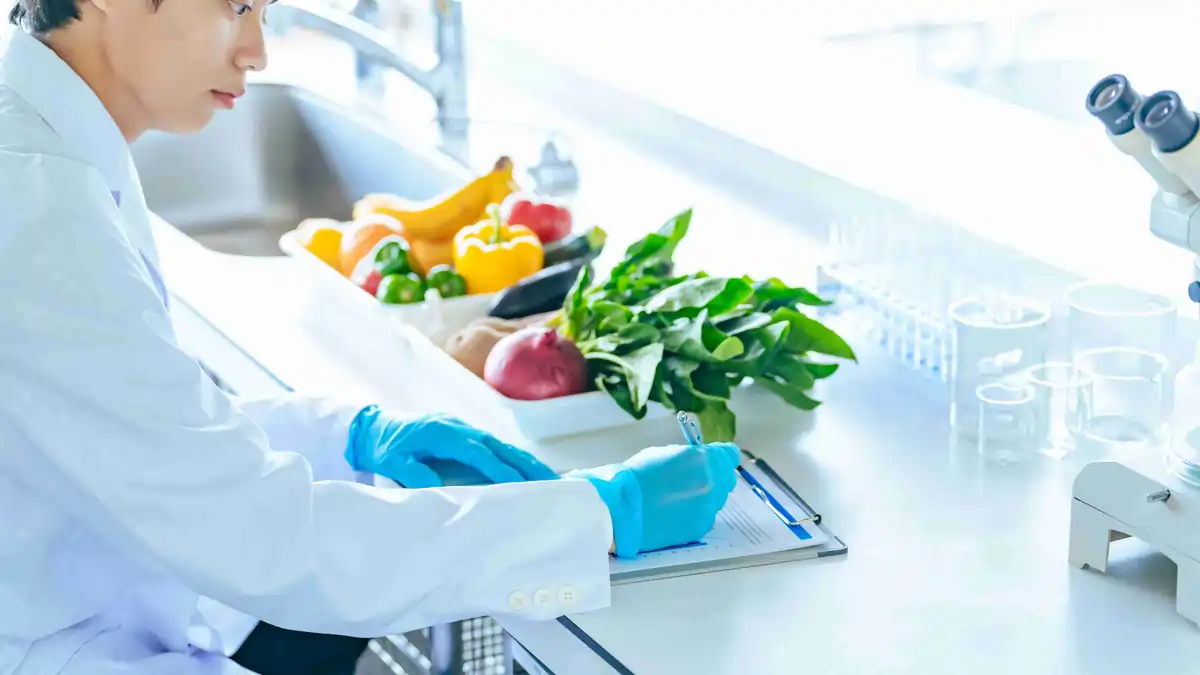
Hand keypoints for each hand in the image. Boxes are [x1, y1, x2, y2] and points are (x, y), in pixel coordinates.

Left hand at [345, 406, 558, 487]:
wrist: (373, 426)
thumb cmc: (382, 446)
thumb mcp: (390, 461)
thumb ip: (412, 473)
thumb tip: (437, 486)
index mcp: (442, 432)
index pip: (477, 452)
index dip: (499, 468)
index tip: (520, 484)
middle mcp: (459, 427)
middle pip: (499, 445)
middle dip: (526, 464)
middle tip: (552, 480)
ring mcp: (464, 429)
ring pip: (501, 446)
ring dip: (525, 462)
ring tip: (550, 479)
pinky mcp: (465, 436)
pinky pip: (494, 448)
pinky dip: (513, 459)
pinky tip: (528, 471)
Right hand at [567, 442, 740, 558]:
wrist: (623, 509)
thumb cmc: (637, 477)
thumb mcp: (665, 453)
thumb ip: (691, 457)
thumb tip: (701, 460)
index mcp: (704, 459)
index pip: (730, 455)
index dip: (721, 457)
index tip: (714, 460)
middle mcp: (712, 483)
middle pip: (726, 479)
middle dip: (714, 478)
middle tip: (692, 481)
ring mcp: (708, 508)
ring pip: (715, 500)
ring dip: (703, 497)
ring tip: (675, 499)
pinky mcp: (700, 528)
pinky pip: (705, 517)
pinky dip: (694, 514)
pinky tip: (673, 512)